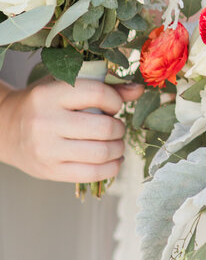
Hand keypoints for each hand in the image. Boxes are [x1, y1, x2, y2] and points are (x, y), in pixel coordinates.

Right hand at [0, 78, 141, 182]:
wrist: (5, 129)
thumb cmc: (43, 103)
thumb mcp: (65, 86)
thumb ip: (103, 86)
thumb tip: (138, 89)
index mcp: (50, 94)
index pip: (98, 94)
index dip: (115, 100)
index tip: (114, 105)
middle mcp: (46, 122)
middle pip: (103, 128)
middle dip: (119, 128)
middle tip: (116, 127)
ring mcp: (47, 149)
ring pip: (102, 152)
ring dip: (118, 148)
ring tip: (115, 143)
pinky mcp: (50, 171)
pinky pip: (93, 173)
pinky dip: (112, 167)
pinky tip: (112, 159)